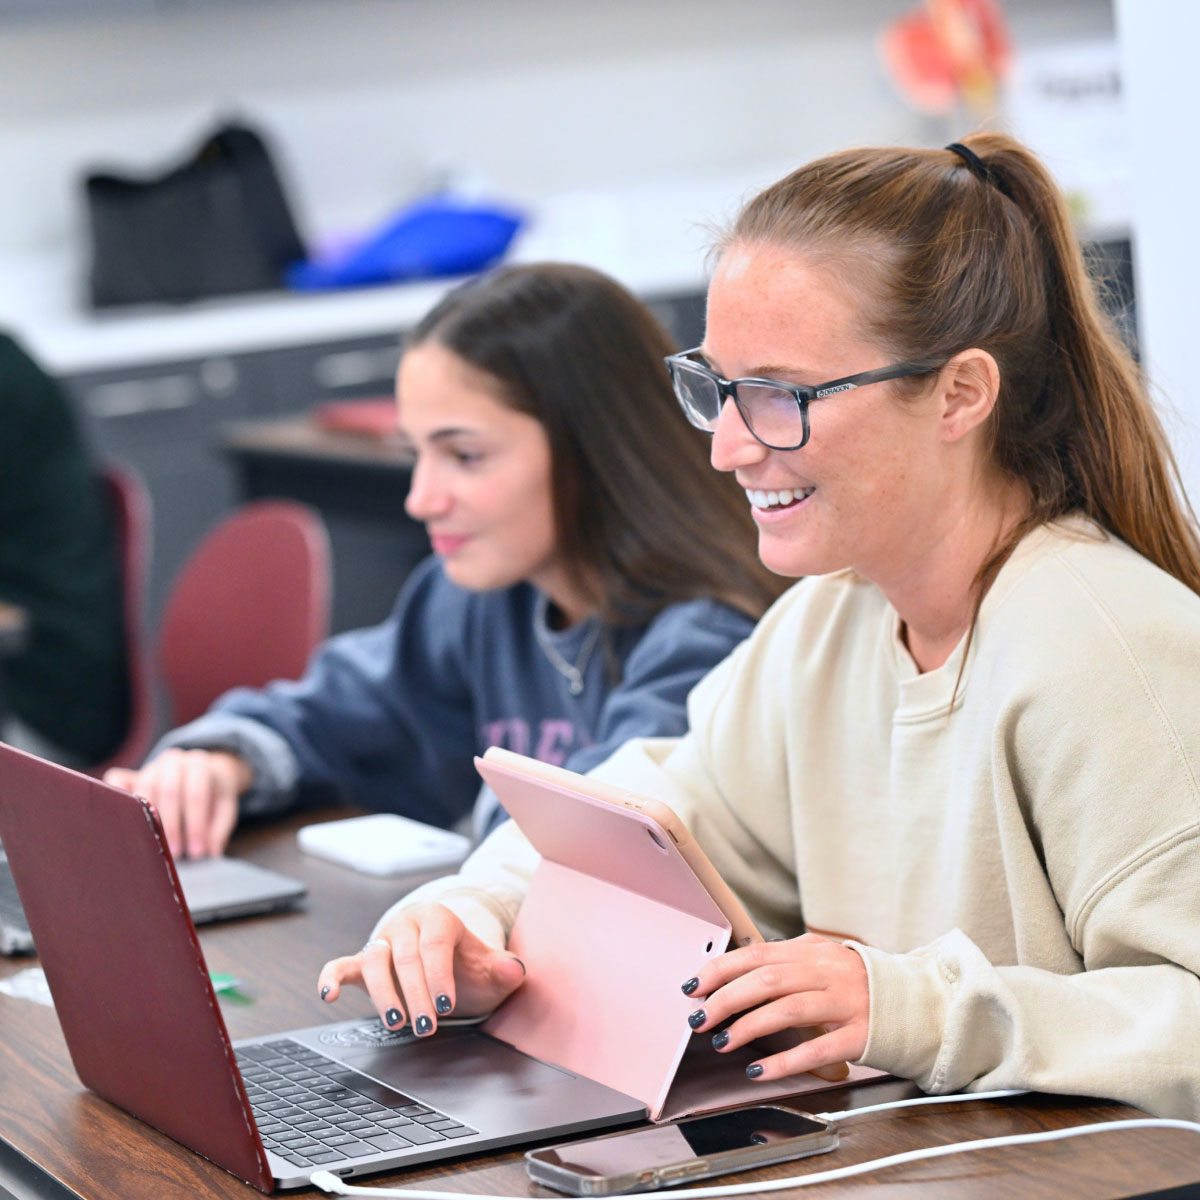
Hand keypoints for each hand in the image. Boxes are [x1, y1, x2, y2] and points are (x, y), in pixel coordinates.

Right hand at [104, 748, 248, 858]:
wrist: (200, 769)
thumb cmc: (212, 792)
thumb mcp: (225, 806)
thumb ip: (220, 828)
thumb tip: (212, 852)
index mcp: (199, 764)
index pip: (196, 794)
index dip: (196, 825)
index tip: (198, 851)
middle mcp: (173, 761)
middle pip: (169, 791)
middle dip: (173, 826)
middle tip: (177, 853)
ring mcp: (150, 767)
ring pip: (144, 789)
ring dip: (149, 820)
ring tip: (156, 846)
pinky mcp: (131, 775)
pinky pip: (116, 781)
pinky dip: (116, 797)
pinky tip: (125, 821)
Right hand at [317, 903, 525, 1035]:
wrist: (448, 965)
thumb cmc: (467, 967)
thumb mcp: (490, 969)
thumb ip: (504, 969)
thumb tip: (514, 969)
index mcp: (438, 918)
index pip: (435, 943)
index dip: (439, 975)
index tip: (446, 1004)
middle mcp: (407, 925)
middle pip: (406, 956)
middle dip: (416, 994)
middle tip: (426, 1026)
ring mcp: (383, 942)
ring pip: (374, 960)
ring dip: (383, 993)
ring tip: (396, 1022)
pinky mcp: (362, 961)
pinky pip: (342, 964)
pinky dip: (332, 977)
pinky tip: (328, 996)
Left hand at [682, 933, 867, 1081]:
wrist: (920, 1003)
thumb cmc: (862, 984)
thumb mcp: (825, 961)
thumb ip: (788, 961)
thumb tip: (738, 969)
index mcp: (813, 951)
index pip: (757, 954)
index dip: (721, 970)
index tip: (694, 986)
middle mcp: (828, 973)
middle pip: (766, 980)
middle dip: (725, 999)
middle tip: (699, 1018)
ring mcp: (845, 1003)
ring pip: (787, 1009)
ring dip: (748, 1026)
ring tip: (722, 1041)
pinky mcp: (859, 1036)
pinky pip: (816, 1049)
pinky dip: (783, 1061)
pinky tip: (758, 1070)